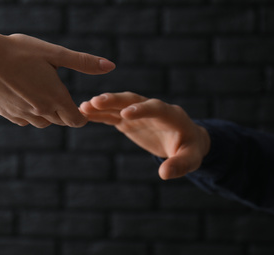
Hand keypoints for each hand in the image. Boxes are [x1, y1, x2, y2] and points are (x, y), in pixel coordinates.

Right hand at [0, 33, 115, 127]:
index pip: (77, 120)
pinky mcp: (6, 114)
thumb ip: (83, 62)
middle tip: (58, 91)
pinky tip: (23, 94)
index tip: (81, 104)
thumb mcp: (54, 53)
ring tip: (41, 90)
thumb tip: (111, 66)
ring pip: (42, 122)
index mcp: (55, 98)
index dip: (82, 114)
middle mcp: (40, 112)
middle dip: (64, 110)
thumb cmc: (19, 51)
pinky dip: (28, 112)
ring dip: (46, 112)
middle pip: (60, 121)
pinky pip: (24, 120)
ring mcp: (22, 115)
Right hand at [79, 92, 209, 179]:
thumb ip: (179, 164)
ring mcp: (138, 112)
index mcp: (171, 114)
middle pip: (132, 100)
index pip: (155, 108)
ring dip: (102, 105)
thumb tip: (164, 173)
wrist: (185, 139)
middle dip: (115, 100)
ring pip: (119, 105)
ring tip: (83, 106)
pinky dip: (98, 114)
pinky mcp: (128, 120)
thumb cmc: (190, 149)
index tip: (125, 115)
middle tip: (96, 102)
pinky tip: (82, 113)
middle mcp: (152, 108)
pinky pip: (112, 115)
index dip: (141, 110)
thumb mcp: (191, 158)